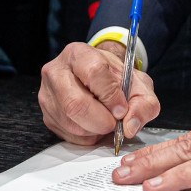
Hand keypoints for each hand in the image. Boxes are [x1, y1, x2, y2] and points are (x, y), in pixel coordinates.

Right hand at [38, 41, 160, 145]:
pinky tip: (95, 125)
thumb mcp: (138, 83)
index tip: (122, 108)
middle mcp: (56, 72)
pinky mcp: (47, 116)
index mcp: (79, 54)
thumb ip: (144, 102)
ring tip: (107, 121)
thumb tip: (130, 126)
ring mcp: (47, 95)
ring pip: (71, 123)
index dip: (111, 95)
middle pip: (75, 103)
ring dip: (96, 129)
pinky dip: (88, 136)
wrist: (98, 80)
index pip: (94, 73)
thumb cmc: (115, 79)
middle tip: (115, 122)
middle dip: (102, 120)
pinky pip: (68, 135)